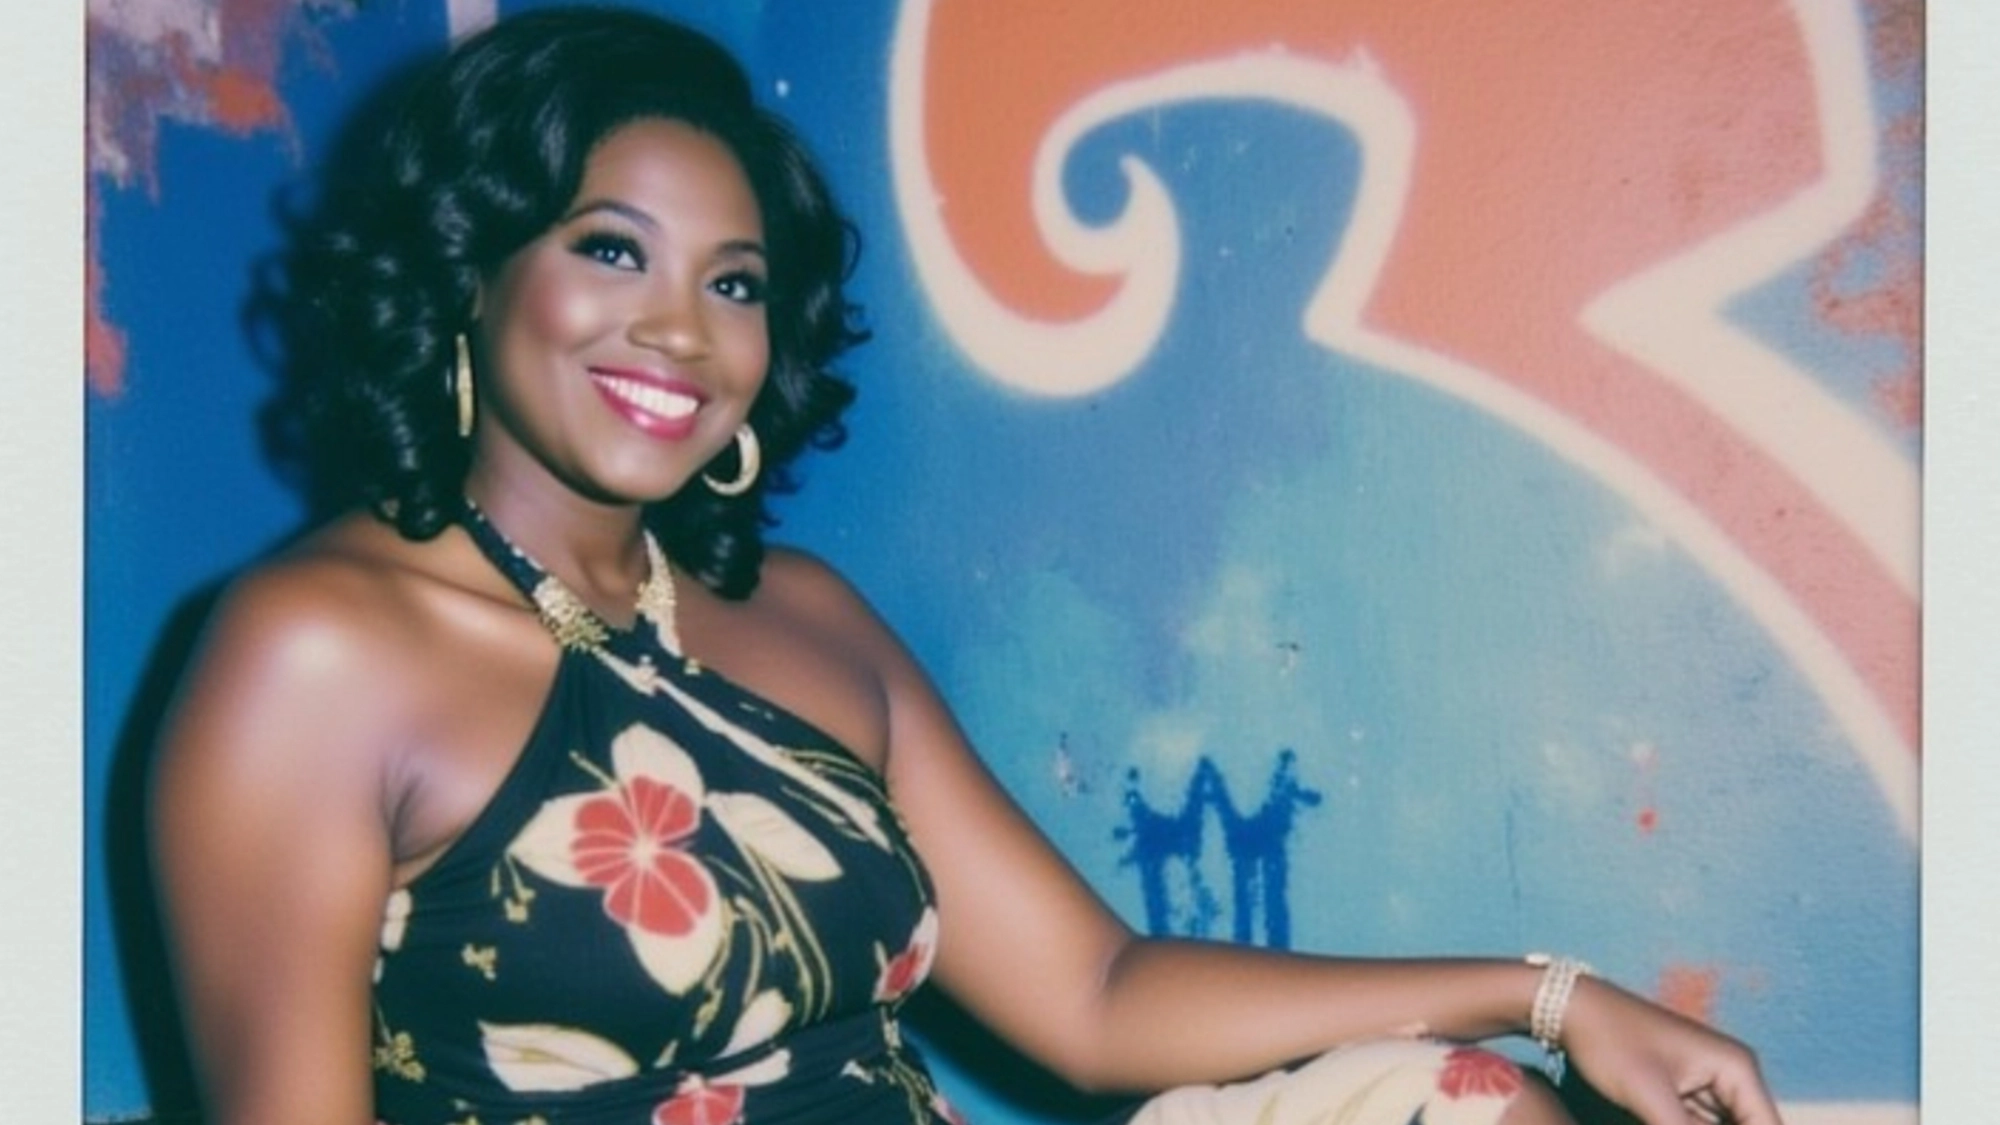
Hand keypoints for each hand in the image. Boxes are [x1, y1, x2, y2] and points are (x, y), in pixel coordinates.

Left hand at [1558, 976, 1782, 1124]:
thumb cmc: (1610, 1043)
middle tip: (1664, 1121)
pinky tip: (1655, 1120)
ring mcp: (1711, 1082)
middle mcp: (1733, 1073)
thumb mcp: (1649, 1099)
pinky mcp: (1686, 1091)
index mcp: (1738, 1068)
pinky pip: (1701, 1124)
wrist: (1571, 1009)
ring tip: (1656, 1116)